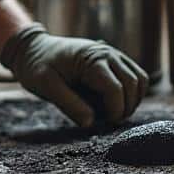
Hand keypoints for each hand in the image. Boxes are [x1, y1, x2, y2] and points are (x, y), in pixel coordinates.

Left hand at [0, 24, 147, 126]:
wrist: (34, 49)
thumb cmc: (37, 67)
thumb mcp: (46, 86)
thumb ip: (69, 104)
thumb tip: (91, 124)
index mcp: (91, 59)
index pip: (116, 89)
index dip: (114, 111)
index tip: (103, 123)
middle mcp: (107, 53)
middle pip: (133, 84)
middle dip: (125, 108)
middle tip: (108, 122)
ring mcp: (112, 54)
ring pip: (140, 80)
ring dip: (133, 100)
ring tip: (112, 113)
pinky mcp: (114, 60)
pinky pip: (136, 76)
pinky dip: (132, 92)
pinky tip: (114, 103)